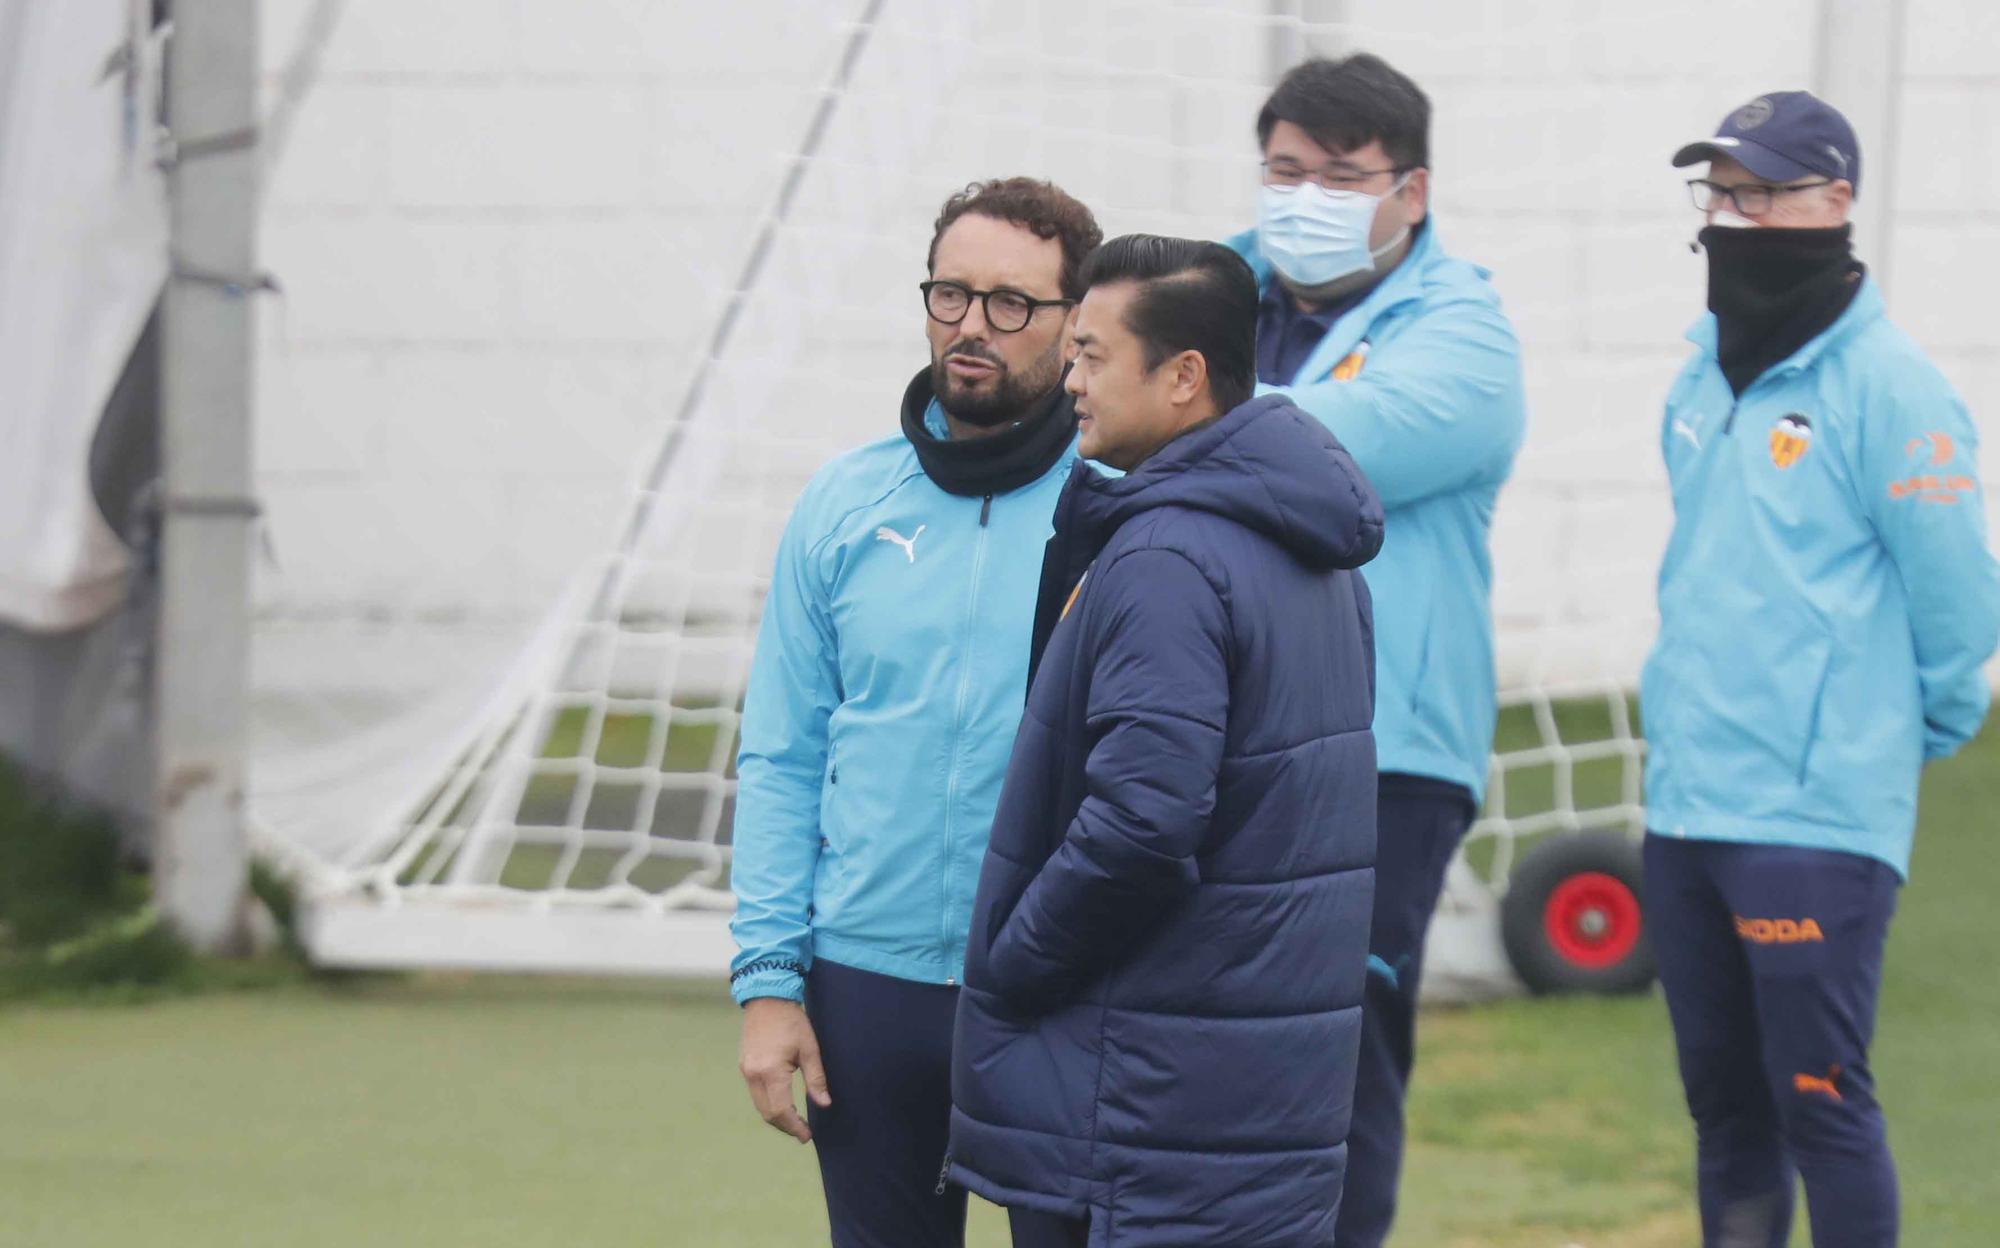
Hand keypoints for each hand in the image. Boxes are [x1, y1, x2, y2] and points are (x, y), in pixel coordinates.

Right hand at [737, 998, 830, 1142]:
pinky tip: (783, 1104)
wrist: (767, 999)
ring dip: (776, 1117)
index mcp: (771, 1071)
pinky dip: (769, 1104)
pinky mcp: (744, 1066)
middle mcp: (754, 1075)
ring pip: (760, 1105)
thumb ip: (816, 1079)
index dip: (794, 1127)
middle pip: (768, 1113)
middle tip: (803, 1132)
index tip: (807, 1135)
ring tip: (795, 1121)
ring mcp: (746, 1071)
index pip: (781, 1110)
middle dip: (785, 1126)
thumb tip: (824, 1104)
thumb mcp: (810, 1049)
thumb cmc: (792, 1021)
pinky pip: (755, 1094)